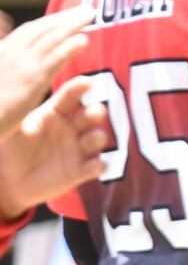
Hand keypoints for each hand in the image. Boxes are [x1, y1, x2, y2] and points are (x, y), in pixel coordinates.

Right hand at [0, 7, 92, 137]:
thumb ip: (3, 47)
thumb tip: (4, 24)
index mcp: (2, 50)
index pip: (30, 30)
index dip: (51, 21)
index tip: (68, 14)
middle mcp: (11, 52)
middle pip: (44, 29)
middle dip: (66, 17)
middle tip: (87, 10)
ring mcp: (22, 64)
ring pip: (52, 38)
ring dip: (72, 24)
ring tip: (91, 15)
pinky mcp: (32, 80)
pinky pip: (55, 58)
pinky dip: (69, 46)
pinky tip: (84, 40)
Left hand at [0, 77, 111, 218]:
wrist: (11, 181)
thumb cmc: (12, 150)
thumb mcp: (13, 133)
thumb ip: (23, 126)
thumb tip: (33, 128)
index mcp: (54, 114)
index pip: (69, 98)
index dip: (79, 89)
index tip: (87, 83)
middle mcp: (71, 128)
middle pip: (90, 115)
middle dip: (96, 112)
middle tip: (96, 112)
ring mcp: (78, 149)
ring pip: (97, 138)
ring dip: (98, 137)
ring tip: (94, 139)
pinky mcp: (81, 171)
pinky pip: (96, 166)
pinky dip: (99, 165)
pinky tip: (97, 165)